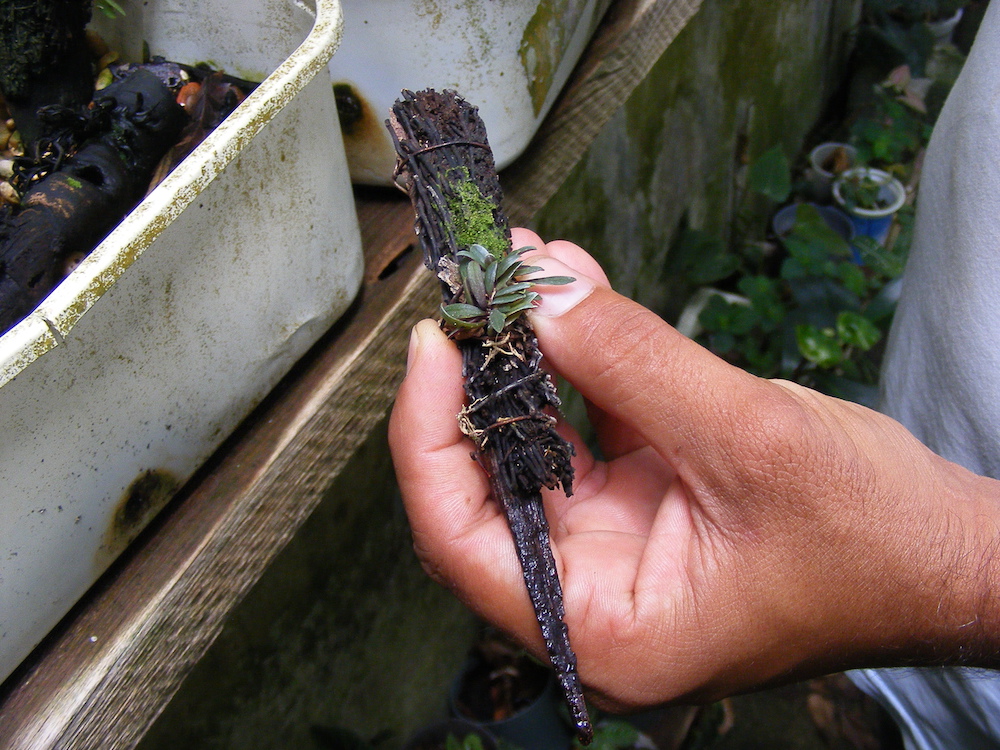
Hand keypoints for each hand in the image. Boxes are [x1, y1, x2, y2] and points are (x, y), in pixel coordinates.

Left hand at [389, 228, 999, 710]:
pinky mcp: (644, 496)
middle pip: (486, 482)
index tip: (435, 343)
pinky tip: (574, 291)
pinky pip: (591, 420)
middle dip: (481, 375)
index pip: (461, 539)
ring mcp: (615, 541)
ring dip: (533, 349)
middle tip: (479, 287)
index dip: (428, 436)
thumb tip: (538, 298)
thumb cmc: (873, 539)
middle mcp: (592, 592)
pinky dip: (583, 356)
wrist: (948, 551)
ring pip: (537, 440)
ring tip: (528, 264)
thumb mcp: (750, 439)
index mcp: (603, 628)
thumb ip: (635, 364)